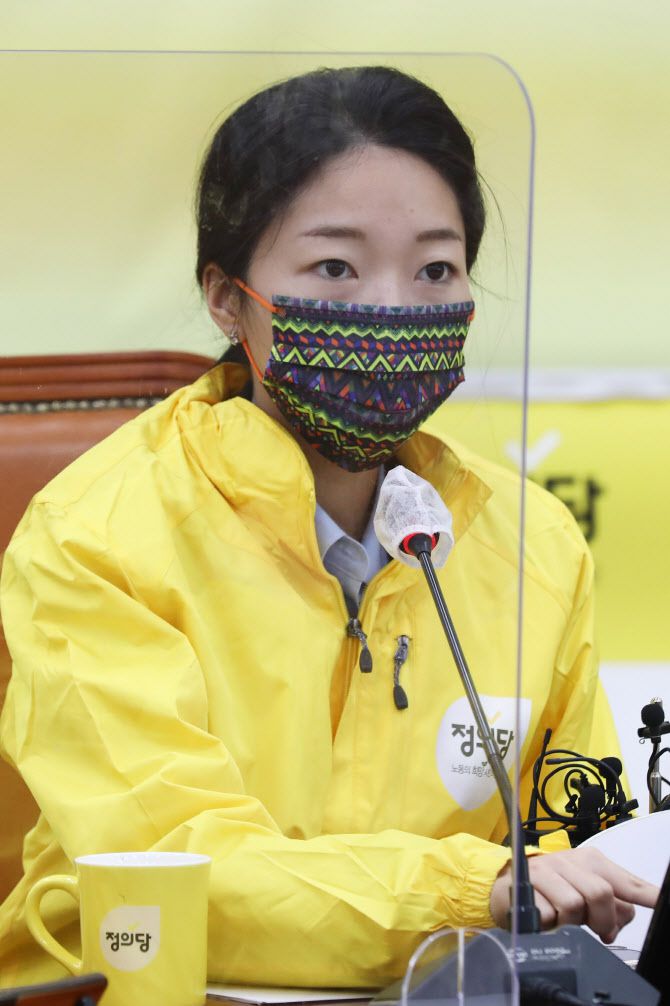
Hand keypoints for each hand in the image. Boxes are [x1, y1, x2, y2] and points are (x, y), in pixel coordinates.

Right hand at [490, 847, 658, 943]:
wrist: (505, 882)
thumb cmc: (551, 887)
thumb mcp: (584, 891)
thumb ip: (611, 904)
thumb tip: (623, 917)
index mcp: (590, 861)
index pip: (626, 881)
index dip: (648, 894)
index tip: (662, 900)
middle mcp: (568, 860)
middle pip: (601, 893)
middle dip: (602, 920)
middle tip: (598, 930)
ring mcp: (545, 871)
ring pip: (573, 905)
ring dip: (572, 923)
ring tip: (564, 921)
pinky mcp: (523, 886)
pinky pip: (548, 915)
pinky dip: (550, 923)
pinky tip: (545, 916)